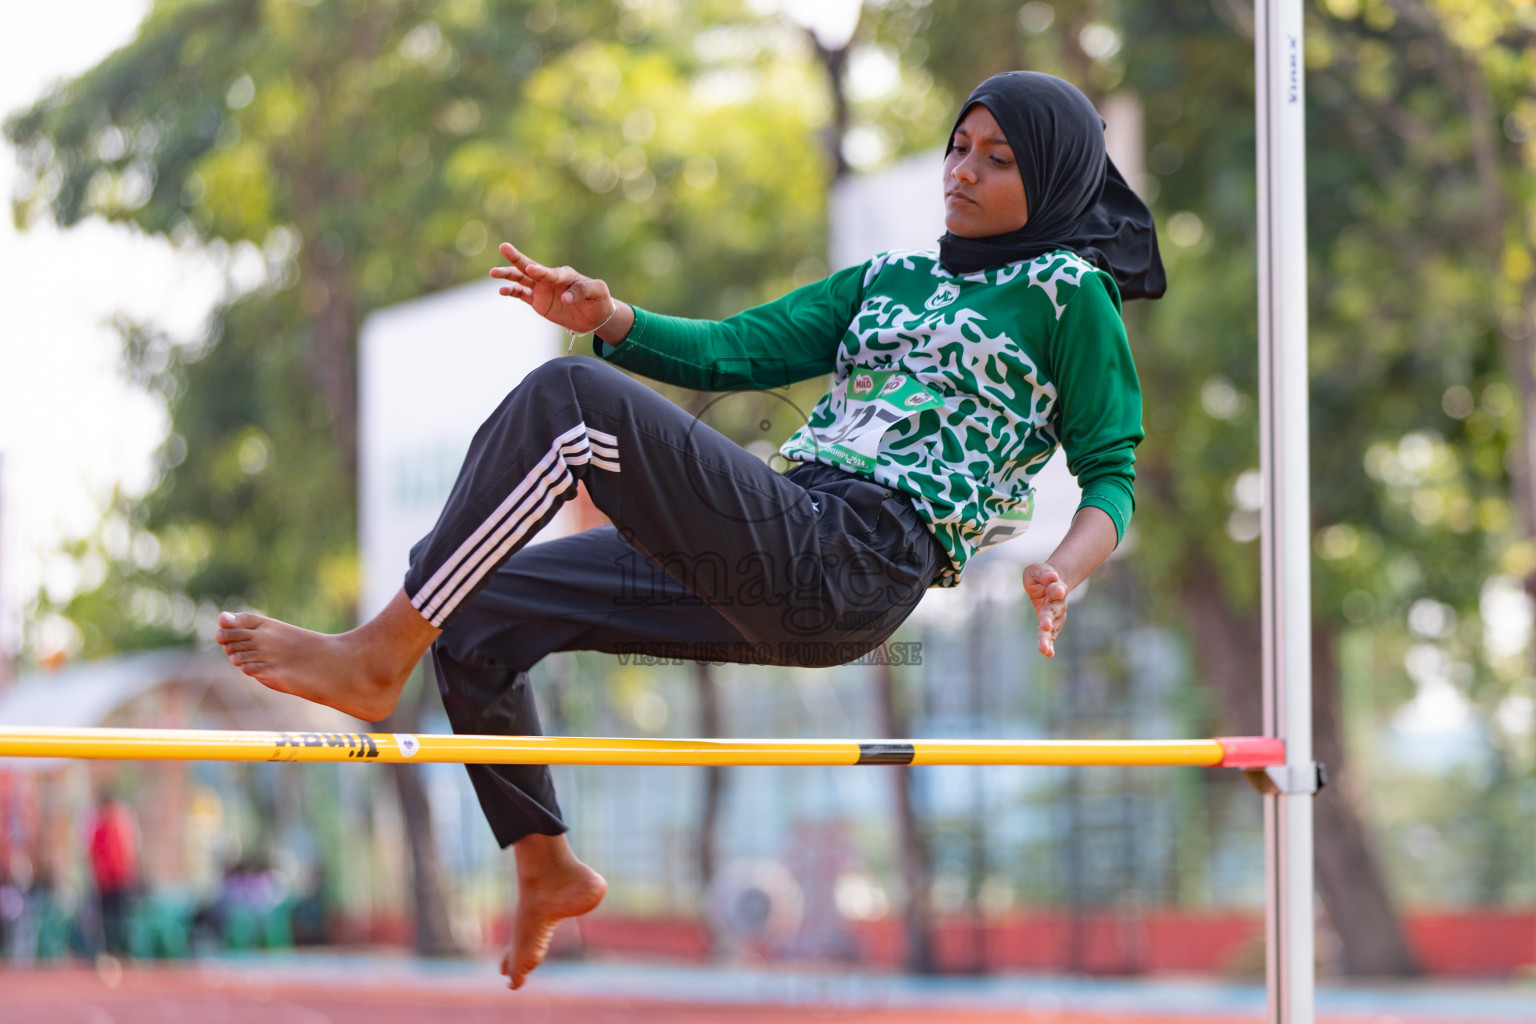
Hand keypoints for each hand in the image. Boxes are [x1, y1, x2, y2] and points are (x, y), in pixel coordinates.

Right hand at [490, 242, 616, 334]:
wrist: (595, 316)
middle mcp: (549, 279)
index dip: (540, 271)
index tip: (531, 269)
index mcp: (564, 274)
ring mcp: (542, 290)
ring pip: (521, 279)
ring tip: (494, 273)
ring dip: (508, 275)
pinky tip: (501, 290)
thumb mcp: (598, 291)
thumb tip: (565, 298)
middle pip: (530, 267)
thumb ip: (583, 291)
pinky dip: (511, 292)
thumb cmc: (599, 299)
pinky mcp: (538, 302)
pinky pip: (521, 295)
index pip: (550, 273)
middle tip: (504, 247)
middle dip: (517, 258)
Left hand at [1022, 562, 1068, 657]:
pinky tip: (1048, 654)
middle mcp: (1058, 603)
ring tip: (1044, 649)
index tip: (1058, 590)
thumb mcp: (1037, 570)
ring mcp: (1056, 615)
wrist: (1050, 582)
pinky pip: (1050, 635)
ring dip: (1047, 637)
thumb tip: (1052, 578)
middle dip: (1049, 618)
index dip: (1057, 589)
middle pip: (1054, 611)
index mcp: (1055, 588)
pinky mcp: (1051, 625)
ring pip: (1053, 627)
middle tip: (1045, 626)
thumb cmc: (1041, 576)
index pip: (1056, 589)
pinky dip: (1049, 644)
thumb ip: (1043, 574)